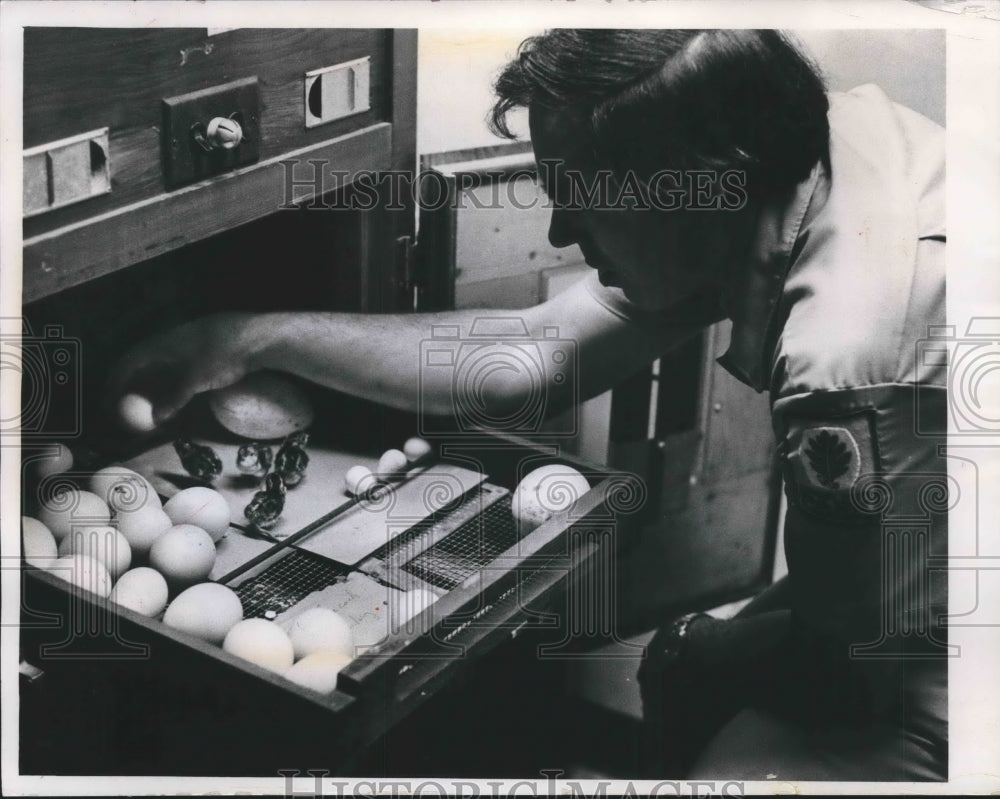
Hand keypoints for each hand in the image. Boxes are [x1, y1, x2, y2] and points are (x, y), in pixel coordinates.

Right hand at [110, 312, 267, 427]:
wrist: (259, 336)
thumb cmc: (224, 353)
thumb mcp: (195, 378)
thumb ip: (173, 398)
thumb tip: (155, 419)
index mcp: (162, 342)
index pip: (128, 362)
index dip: (115, 384)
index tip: (108, 404)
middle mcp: (171, 340)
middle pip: (142, 365)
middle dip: (131, 387)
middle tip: (125, 410)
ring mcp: (188, 344)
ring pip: (160, 367)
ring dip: (151, 387)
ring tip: (147, 408)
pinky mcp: (204, 349)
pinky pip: (177, 368)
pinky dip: (170, 383)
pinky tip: (175, 396)